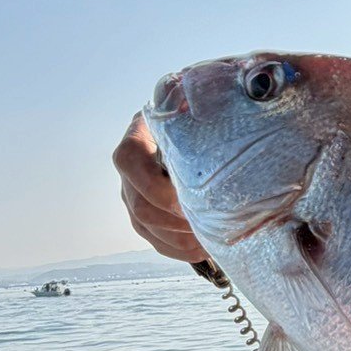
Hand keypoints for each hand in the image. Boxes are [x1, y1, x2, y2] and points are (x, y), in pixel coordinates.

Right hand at [113, 113, 206, 261]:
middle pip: (140, 205)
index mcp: (137, 139)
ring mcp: (134, 196)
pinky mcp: (146, 217)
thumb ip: (199, 108)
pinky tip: (203, 249)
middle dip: (174, 222)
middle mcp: (130, 171)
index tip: (185, 201)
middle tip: (207, 227)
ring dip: (179, 239)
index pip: (129, 161)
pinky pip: (155, 241)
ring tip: (210, 241)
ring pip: (146, 227)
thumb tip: (221, 100)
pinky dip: (179, 249)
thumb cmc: (194, 118)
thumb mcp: (192, 109)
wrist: (191, 131)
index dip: (154, 187)